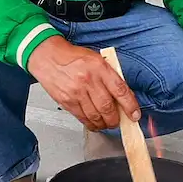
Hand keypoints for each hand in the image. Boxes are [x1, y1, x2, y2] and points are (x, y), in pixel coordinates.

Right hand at [27, 38, 141, 130]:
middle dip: (116, 119)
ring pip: (96, 116)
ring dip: (104, 124)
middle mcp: (88, 80)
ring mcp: (76, 93)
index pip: (120, 90)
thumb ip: (109, 76)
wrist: (48, 57)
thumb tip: (122, 96)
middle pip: (108, 108)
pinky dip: (91, 124)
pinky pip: (82, 118)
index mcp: (99, 67)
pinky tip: (95, 123)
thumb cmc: (72, 57)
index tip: (134, 115)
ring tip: (107, 123)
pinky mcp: (67, 102)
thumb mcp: (96, 59)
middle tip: (120, 121)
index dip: (130, 106)